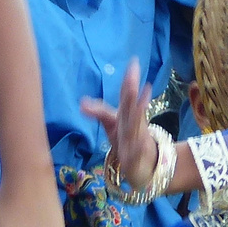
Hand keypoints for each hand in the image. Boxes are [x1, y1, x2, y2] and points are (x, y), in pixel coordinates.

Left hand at [81, 59, 157, 190]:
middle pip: (132, 107)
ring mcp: (137, 139)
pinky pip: (137, 153)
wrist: (146, 164)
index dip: (129, 80)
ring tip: (138, 105)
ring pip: (136, 127)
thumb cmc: (127, 138)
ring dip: (137, 115)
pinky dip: (137, 149)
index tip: (134, 62)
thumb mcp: (112, 123)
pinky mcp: (137, 157)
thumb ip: (99, 111)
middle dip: (132, 94)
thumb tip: (81, 102)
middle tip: (133, 79)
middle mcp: (134, 123)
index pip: (127, 95)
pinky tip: (136, 146)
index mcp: (127, 114)